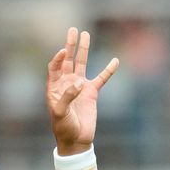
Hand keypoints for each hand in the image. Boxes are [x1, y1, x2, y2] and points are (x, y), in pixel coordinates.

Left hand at [46, 27, 118, 154]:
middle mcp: (66, 84)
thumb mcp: (60, 113)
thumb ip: (67, 97)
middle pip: (68, 60)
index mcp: (54, 87)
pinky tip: (115, 60)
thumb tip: (78, 83)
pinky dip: (108, 70)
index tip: (63, 51)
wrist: (76, 140)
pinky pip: (101, 78)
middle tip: (73, 30)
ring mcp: (79, 87)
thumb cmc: (63, 128)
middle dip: (70, 45)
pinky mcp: (91, 93)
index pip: (55, 67)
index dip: (58, 58)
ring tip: (86, 34)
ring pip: (82, 64)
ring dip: (84, 50)